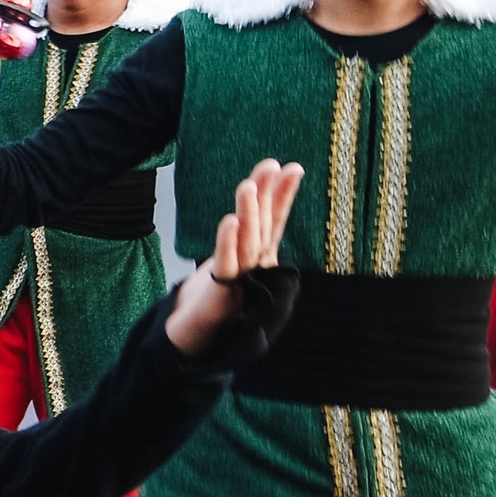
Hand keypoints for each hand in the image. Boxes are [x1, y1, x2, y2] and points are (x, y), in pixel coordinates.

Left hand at [164, 160, 303, 358]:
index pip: (274, 219)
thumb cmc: (223, 289)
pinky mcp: (223, 289)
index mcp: (262, 254)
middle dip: (268, 195)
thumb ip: (251, 228)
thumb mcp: (238, 253)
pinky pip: (227, 263)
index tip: (292, 167)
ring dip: (248, 214)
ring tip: (248, 186)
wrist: (203, 330)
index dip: (282, 194)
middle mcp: (258, 264)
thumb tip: (259, 192)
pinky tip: (229, 222)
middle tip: (272, 166)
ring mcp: (244, 277)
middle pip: (263, 225)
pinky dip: (228, 243)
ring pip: (248, 242)